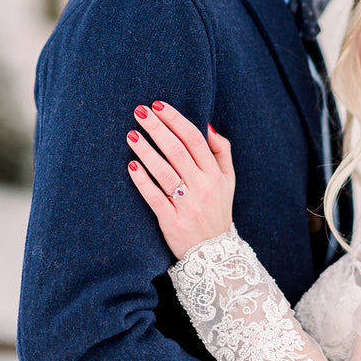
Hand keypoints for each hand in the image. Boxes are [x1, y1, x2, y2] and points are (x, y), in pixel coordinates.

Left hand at [127, 101, 234, 258]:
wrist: (215, 255)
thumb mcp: (229, 180)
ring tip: (131, 135)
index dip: (176, 120)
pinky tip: (131, 166)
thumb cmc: (218, 210)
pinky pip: (155, 198)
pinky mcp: (171, 221)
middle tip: (140, 111)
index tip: (159, 105)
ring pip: (165, 172)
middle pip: (178, 151)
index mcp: (215, 174)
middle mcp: (202, 187)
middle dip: (158, 128)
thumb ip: (222, 151)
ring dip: (147, 151)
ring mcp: (187, 205)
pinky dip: (143, 182)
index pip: (195, 139)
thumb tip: (207, 125)